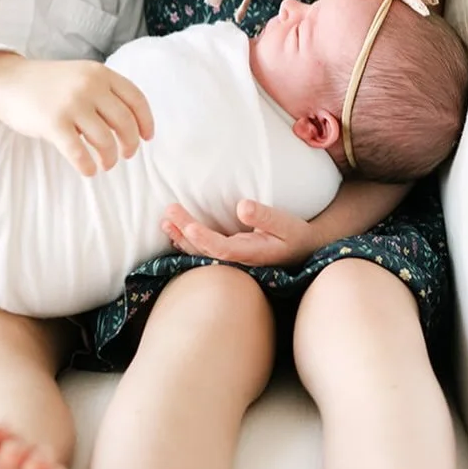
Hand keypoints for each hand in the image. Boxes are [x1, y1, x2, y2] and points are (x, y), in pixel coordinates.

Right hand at [0, 55, 153, 176]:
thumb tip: (131, 126)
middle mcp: (90, 86)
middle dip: (130, 143)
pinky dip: (88, 166)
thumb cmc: (49, 84)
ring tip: (106, 164)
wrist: (8, 81)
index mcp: (101, 73)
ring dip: (110, 158)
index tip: (147, 138)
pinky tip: (88, 171)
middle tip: (126, 154)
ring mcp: (71, 104)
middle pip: (125, 122)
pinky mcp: (53, 123)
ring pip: (105, 140)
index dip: (146, 122)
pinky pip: (79, 152)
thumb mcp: (81, 76)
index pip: (136, 99)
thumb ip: (105, 92)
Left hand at [161, 199, 319, 266]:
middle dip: (185, 232)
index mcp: (252, 254)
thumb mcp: (287, 223)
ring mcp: (232, 260)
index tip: (188, 225)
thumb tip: (242, 206)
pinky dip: (188, 241)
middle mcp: (238, 261)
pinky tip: (176, 232)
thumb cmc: (295, 235)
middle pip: (205, 251)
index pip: (223, 249)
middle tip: (168, 212)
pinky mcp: (230, 255)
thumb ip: (266, 216)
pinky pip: (205, 251)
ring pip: (202, 253)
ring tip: (165, 222)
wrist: (302, 250)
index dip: (204, 238)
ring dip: (182, 237)